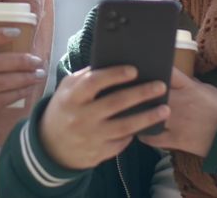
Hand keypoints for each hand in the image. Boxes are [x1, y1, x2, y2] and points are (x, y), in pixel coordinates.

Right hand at [39, 66, 170, 169]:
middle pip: (115, 103)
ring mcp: (91, 137)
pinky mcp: (98, 153)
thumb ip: (86, 77)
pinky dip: (135, 133)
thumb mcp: (67, 89)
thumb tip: (113, 63)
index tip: (134, 70)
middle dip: (141, 94)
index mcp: (72, 97)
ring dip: (147, 117)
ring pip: (124, 127)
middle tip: (160, 86)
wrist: (50, 146)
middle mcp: (81, 117)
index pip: (94, 82)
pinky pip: (122, 142)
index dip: (115, 75)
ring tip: (165, 109)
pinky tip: (148, 125)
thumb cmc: (64, 108)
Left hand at [137, 68, 216, 156]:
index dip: (152, 66)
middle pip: (150, 92)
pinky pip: (153, 137)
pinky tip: (140, 131)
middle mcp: (178, 102)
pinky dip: (145, 135)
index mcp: (187, 87)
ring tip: (130, 111)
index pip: (166, 71)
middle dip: (139, 90)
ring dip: (138, 113)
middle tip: (127, 89)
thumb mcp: (205, 89)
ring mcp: (175, 121)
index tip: (142, 65)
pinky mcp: (175, 139)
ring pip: (148, 115)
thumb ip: (188, 83)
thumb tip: (174, 78)